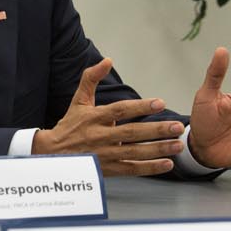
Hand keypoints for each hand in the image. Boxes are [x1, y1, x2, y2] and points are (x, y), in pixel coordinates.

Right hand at [32, 58, 183, 175]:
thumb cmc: (70, 125)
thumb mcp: (78, 100)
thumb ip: (91, 78)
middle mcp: (100, 136)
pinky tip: (167, 163)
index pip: (120, 110)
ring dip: (158, 149)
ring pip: (135, 152)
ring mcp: (104, 154)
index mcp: (94, 117)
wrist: (53, 154)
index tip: (160, 103)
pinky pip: (131, 169)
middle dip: (157, 130)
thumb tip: (107, 60)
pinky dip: (150, 167)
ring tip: (178, 145)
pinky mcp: (108, 169)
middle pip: (132, 133)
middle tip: (178, 127)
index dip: (140, 107)